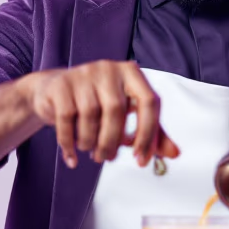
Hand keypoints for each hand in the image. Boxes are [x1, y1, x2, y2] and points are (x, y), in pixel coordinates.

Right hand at [27, 60, 179, 168]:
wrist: (54, 91)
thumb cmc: (97, 103)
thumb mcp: (127, 114)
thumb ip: (151, 132)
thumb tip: (174, 153)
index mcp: (132, 73)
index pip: (149, 101)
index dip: (148, 134)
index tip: (140, 159)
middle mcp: (109, 69)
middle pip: (117, 111)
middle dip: (113, 142)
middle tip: (107, 158)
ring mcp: (83, 74)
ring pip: (91, 116)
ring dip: (91, 143)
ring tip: (92, 152)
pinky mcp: (61, 85)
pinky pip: (67, 120)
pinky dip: (70, 144)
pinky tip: (73, 157)